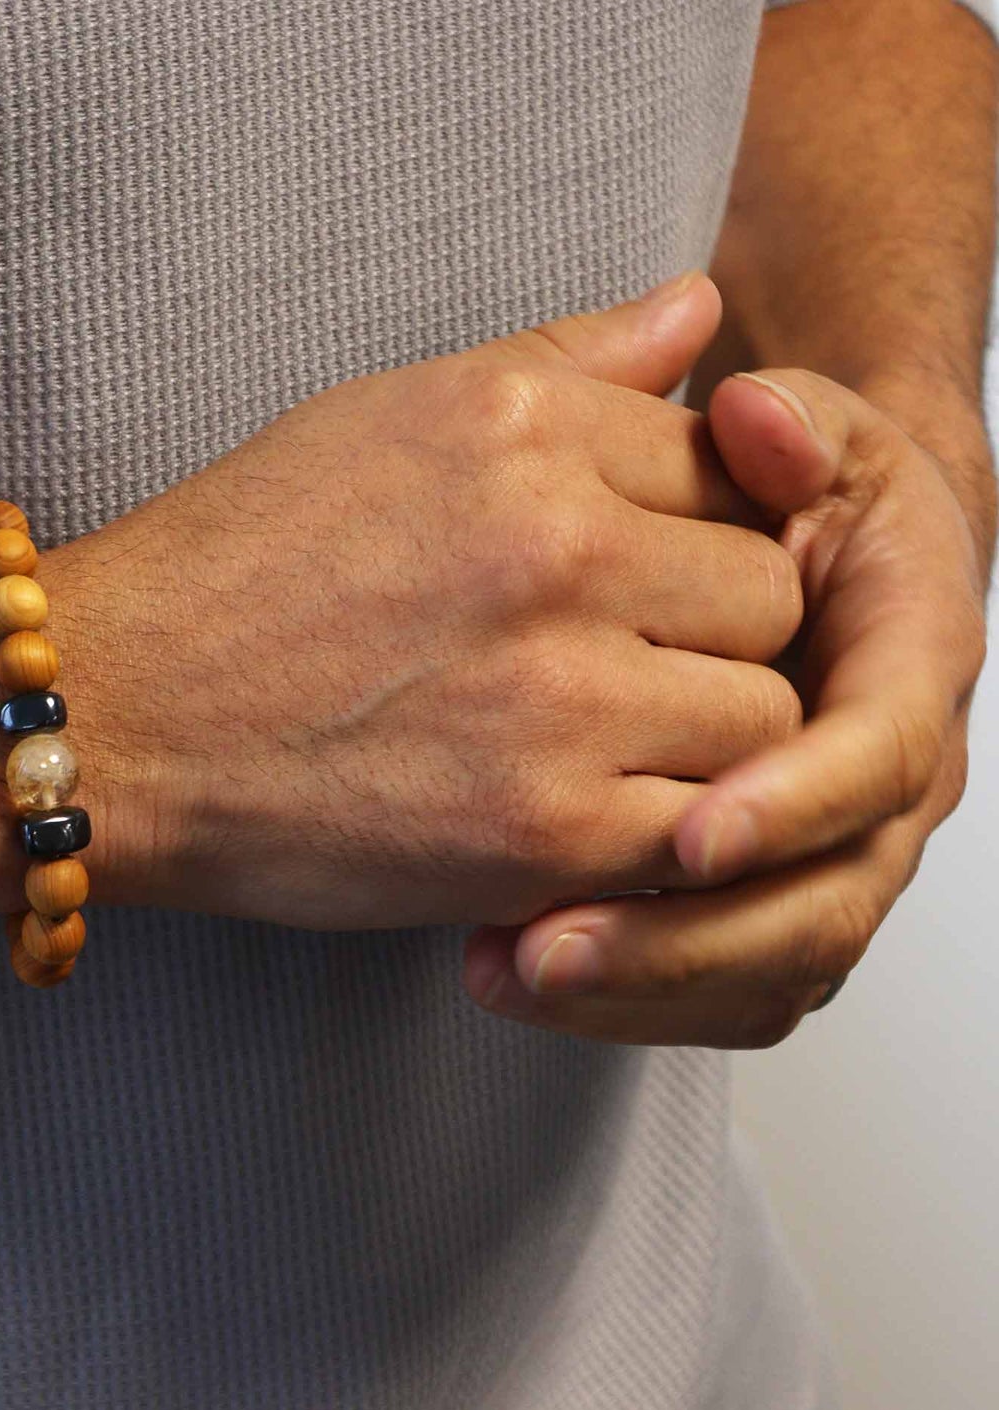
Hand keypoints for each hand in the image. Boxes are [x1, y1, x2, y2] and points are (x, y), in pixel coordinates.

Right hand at [34, 274, 803, 929]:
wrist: (111, 717)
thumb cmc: (233, 566)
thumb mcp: (383, 415)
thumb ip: (562, 360)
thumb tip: (699, 308)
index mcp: (523, 426)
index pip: (730, 470)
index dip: (688, 536)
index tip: (623, 586)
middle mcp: (556, 544)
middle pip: (768, 594)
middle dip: (711, 638)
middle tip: (620, 674)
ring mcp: (558, 693)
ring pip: (763, 718)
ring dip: (700, 744)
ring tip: (601, 752)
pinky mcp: (542, 831)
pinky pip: (711, 832)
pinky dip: (668, 835)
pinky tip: (582, 819)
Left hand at [463, 366, 988, 1045]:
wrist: (811, 554)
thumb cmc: (807, 497)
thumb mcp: (811, 438)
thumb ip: (793, 425)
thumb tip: (754, 412)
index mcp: (907, 675)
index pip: (875, 764)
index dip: (791, 803)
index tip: (687, 833)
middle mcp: (876, 788)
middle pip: (819, 908)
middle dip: (687, 939)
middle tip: (552, 947)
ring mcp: (821, 853)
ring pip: (763, 969)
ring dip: (637, 986)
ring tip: (504, 971)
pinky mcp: (762, 895)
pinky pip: (715, 983)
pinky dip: (624, 995)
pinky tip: (509, 971)